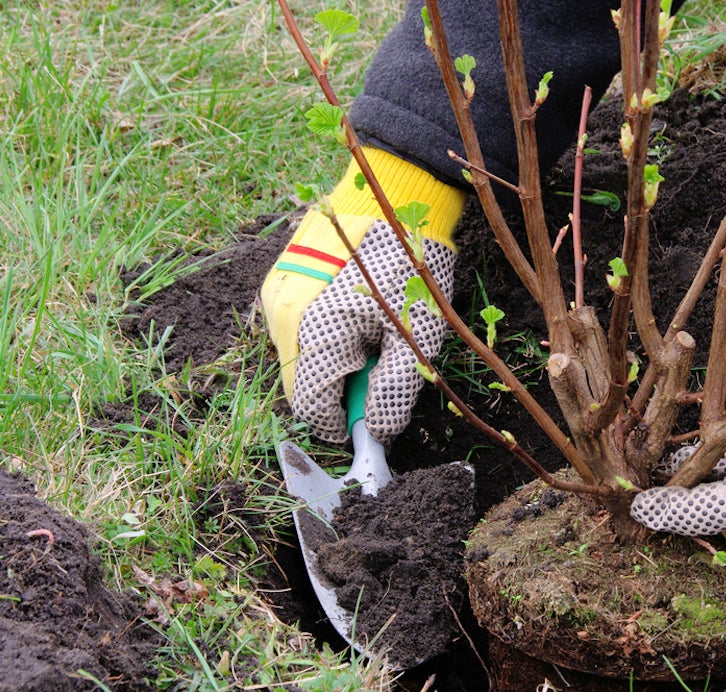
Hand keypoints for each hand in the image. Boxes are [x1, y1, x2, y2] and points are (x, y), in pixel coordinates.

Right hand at [260, 150, 463, 442]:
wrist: (393, 195)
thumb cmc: (408, 264)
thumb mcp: (416, 335)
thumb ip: (393, 389)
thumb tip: (378, 432)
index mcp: (315, 332)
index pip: (311, 407)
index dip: (341, 425)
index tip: (370, 425)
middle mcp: (284, 317)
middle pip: (302, 384)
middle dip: (339, 390)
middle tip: (378, 368)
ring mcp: (277, 296)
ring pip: (299, 357)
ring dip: (332, 362)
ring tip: (370, 333)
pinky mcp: (281, 280)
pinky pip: (296, 327)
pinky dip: (324, 335)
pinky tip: (354, 315)